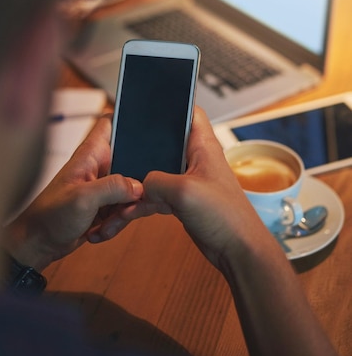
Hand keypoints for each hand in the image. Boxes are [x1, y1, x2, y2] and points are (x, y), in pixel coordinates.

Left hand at [4, 115, 142, 270]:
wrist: (38, 244)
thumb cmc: (49, 216)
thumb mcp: (83, 198)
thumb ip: (113, 187)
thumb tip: (139, 186)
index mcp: (91, 154)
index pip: (110, 123)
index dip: (126, 122)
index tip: (143, 137)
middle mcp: (98, 167)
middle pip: (132, 162)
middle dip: (137, 185)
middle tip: (128, 202)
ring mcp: (102, 186)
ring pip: (132, 191)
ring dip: (125, 210)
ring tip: (106, 221)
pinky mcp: (104, 205)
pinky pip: (124, 210)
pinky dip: (116, 223)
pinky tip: (99, 229)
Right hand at [122, 106, 264, 268]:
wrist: (238, 252)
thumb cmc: (227, 218)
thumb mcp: (184, 191)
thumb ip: (155, 180)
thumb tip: (139, 183)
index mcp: (203, 146)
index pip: (189, 111)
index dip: (172, 104)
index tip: (149, 104)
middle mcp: (195, 159)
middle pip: (162, 142)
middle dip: (140, 149)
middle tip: (121, 150)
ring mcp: (187, 180)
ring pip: (153, 173)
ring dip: (136, 185)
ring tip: (117, 195)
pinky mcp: (181, 200)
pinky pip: (153, 196)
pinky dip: (139, 205)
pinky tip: (124, 215)